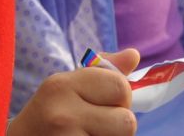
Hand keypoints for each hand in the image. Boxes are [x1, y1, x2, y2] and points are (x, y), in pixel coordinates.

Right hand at [7, 49, 138, 135]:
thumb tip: (134, 54)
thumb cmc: (49, 113)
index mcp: (61, 85)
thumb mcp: (67, 85)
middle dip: (118, 124)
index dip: (120, 97)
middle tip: (96, 124)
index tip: (102, 103)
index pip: (120, 87)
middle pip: (127, 121)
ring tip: (89, 134)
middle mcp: (63, 114)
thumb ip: (101, 71)